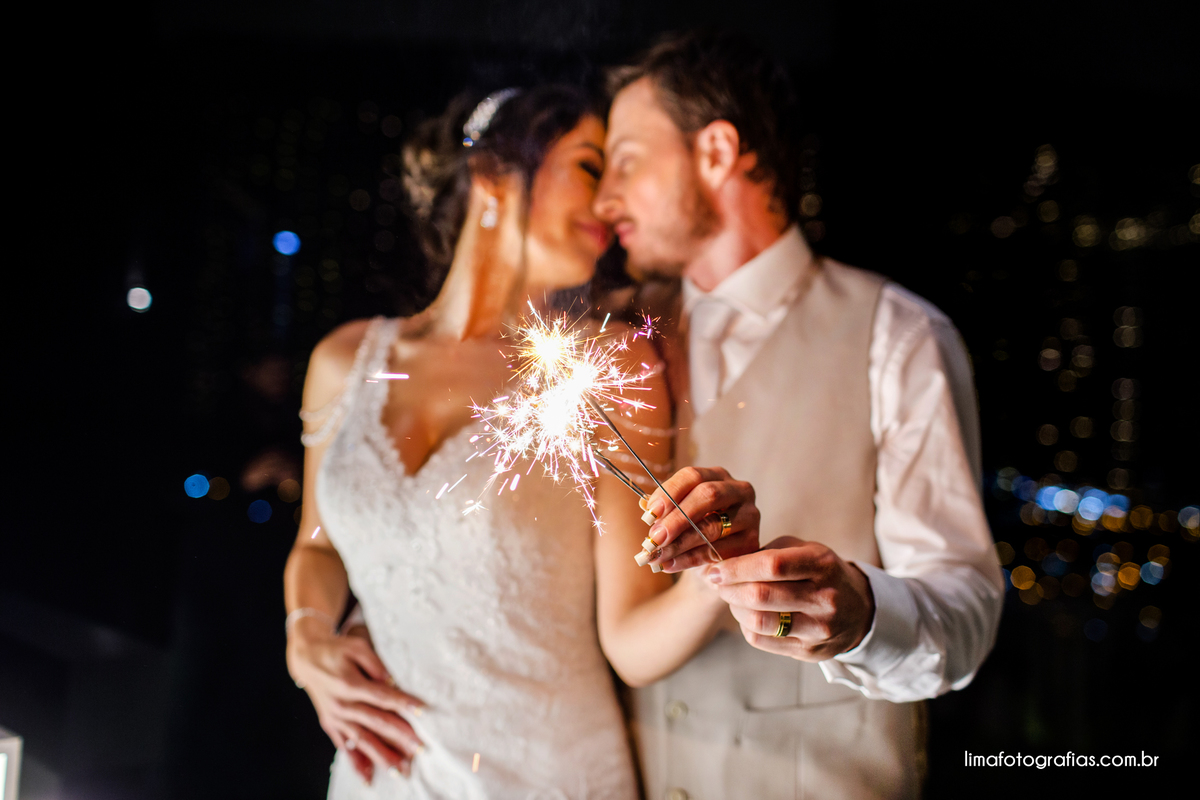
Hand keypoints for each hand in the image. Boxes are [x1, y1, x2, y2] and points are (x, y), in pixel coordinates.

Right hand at [286, 618, 425, 783]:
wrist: (306, 658)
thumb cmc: (336, 649)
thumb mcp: (356, 646)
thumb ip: (375, 662)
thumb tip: (392, 681)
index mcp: (349, 684)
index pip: (382, 696)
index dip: (403, 703)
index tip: (422, 711)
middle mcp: (342, 704)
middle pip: (375, 722)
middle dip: (399, 736)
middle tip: (419, 748)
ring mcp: (335, 717)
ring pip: (362, 740)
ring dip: (381, 755)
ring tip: (400, 769)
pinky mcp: (330, 724)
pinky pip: (344, 746)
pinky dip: (356, 762)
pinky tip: (369, 775)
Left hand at [642, 466, 759, 571]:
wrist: (715, 564)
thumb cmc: (694, 532)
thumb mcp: (678, 517)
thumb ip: (664, 510)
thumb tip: (645, 506)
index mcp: (717, 476)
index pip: (692, 475)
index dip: (669, 492)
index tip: (649, 513)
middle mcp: (738, 490)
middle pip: (707, 495)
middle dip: (676, 518)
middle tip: (654, 537)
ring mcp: (749, 515)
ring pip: (712, 526)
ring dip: (680, 542)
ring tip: (658, 554)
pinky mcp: (751, 541)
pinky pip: (718, 550)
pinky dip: (690, 559)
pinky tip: (671, 564)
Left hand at [706, 536, 875, 660]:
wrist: (859, 610)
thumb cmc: (820, 573)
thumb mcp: (804, 550)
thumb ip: (768, 553)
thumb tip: (725, 563)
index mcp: (822, 564)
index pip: (771, 565)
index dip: (736, 568)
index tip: (716, 569)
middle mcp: (823, 598)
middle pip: (761, 596)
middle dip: (729, 589)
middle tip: (717, 583)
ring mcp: (819, 628)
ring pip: (759, 622)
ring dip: (735, 609)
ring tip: (731, 598)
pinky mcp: (810, 651)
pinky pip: (763, 641)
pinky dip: (746, 626)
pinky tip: (746, 615)